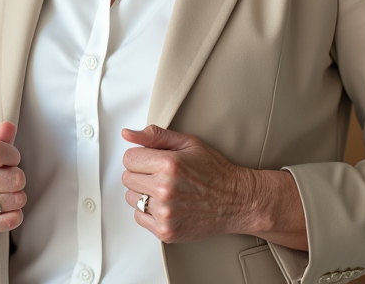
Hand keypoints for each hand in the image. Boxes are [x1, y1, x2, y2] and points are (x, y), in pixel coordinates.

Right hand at [0, 121, 26, 242]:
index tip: (11, 160)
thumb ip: (0, 139)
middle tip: (8, 180)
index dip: (13, 155)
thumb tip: (9, 125)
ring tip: (5, 194)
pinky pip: (14, 219)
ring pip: (18, 199)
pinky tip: (4, 209)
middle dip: (18, 177)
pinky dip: (15, 214)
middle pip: (15, 178)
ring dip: (18, 196)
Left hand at [121, 125, 308, 249]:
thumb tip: (128, 134)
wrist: (237, 201)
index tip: (151, 160)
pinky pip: (139, 217)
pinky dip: (148, 212)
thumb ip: (155, 136)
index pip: (129, 158)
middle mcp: (165, 189)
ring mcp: (165, 212)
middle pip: (127, 178)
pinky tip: (166, 204)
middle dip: (141, 173)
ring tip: (165, 190)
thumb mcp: (188, 143)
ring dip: (143, 193)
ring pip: (131, 198)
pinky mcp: (166, 231)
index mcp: (169, 164)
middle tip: (160, 174)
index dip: (140, 157)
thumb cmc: (215, 172)